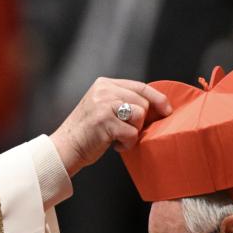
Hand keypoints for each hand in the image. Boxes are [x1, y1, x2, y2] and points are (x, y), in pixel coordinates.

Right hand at [50, 77, 171, 175]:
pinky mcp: (104, 121)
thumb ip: (123, 101)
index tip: (167, 110)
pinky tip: (114, 145)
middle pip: (143, 102)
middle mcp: (104, 90)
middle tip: (126, 132)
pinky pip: (132, 133)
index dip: (158, 98)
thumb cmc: (88, 134)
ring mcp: (103, 104)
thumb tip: (157, 106)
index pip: (140, 86)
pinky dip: (127, 143)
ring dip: (134, 132)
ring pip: (140, 116)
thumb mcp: (103, 108)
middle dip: (141, 121)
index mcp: (105, 84)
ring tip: (118, 138)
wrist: (65, 148)